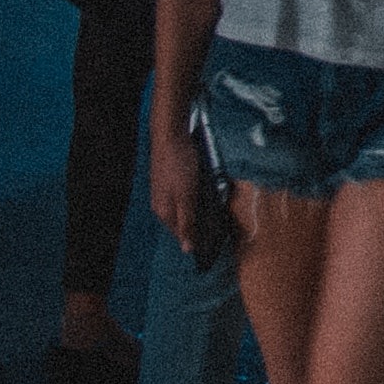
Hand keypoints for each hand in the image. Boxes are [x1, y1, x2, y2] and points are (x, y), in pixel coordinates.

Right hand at [151, 122, 208, 246]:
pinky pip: (185, 195)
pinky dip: (196, 196)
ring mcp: (165, 191)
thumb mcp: (187, 196)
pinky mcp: (171, 180)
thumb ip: (187, 222)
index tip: (217, 241)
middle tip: (221, 224)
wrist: (170, 134)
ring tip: (218, 208)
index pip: (182, 234)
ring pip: (185, 207)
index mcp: (164, 212)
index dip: (198, 238)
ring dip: (200, 209)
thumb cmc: (179, 165)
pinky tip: (208, 191)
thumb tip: (187, 249)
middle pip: (183, 221)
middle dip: (200, 223)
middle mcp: (162, 204)